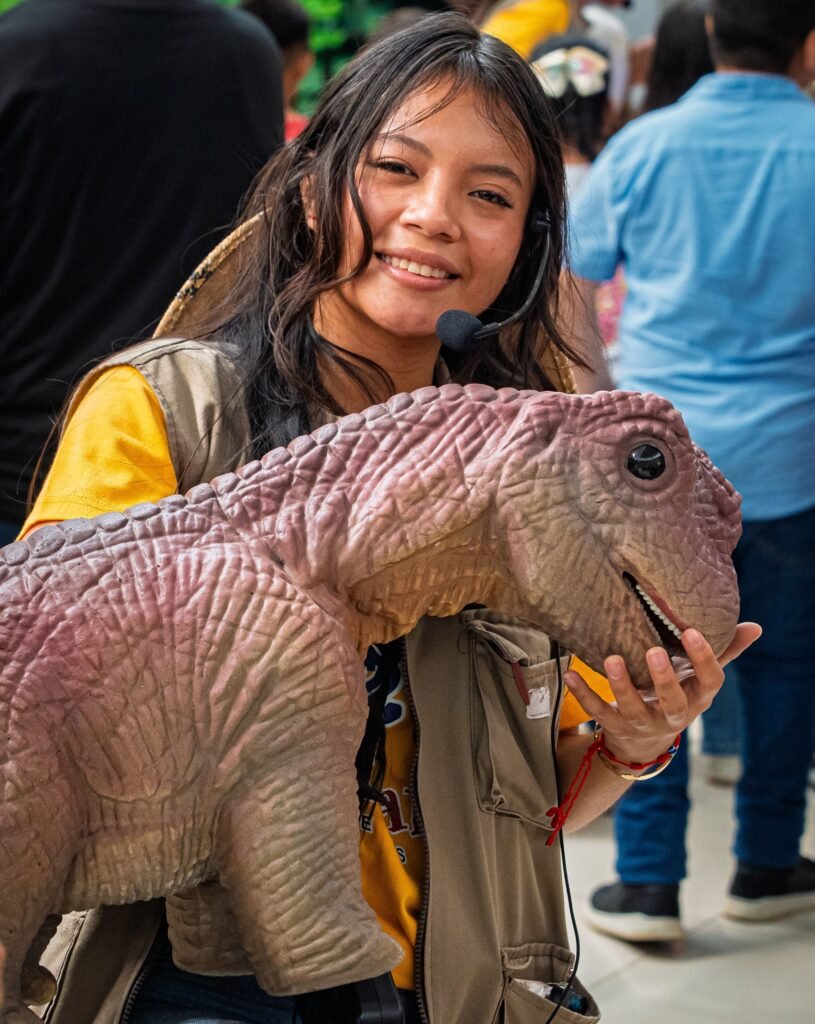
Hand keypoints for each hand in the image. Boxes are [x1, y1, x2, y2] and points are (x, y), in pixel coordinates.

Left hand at [564, 623, 761, 765]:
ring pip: (633, 710)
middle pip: (672, 702)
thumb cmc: (676, 696)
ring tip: (611, 659)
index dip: (704, 659)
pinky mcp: (615, 727)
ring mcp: (643, 724)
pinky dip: (584, 694)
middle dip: (664, 679)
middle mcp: (673, 715)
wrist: (643, 743)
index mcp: (697, 698)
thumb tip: (755, 627)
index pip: (710, 681)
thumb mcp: (699, 678)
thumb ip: (724, 652)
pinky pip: (598, 712)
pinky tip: (571, 675)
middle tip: (654, 652)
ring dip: (621, 685)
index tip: (691, 632)